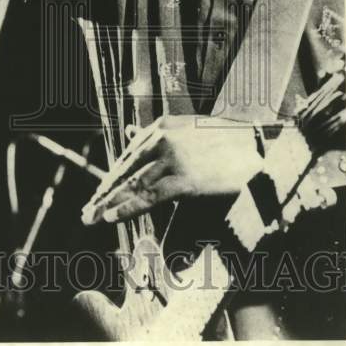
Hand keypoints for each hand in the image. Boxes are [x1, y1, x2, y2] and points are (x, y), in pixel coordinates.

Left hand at [81, 116, 262, 224]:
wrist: (259, 149)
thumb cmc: (226, 142)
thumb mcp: (189, 129)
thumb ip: (158, 133)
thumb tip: (129, 131)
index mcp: (162, 126)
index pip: (128, 157)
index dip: (111, 179)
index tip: (98, 196)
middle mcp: (162, 138)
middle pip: (125, 171)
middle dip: (104, 194)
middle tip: (86, 212)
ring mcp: (173, 158)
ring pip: (132, 185)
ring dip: (109, 205)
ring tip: (92, 219)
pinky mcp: (185, 179)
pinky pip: (149, 197)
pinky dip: (127, 208)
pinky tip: (111, 218)